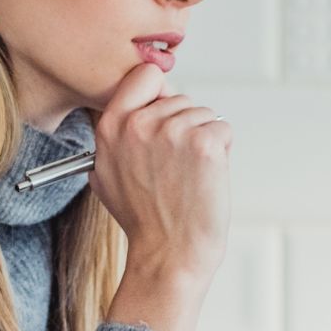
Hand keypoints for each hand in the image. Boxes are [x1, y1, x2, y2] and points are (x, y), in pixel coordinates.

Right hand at [87, 62, 230, 284]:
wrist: (168, 254)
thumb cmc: (144, 221)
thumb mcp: (106, 175)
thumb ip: (116, 138)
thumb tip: (134, 112)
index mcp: (111, 127)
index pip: (145, 75)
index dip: (160, 94)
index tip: (165, 114)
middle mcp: (139, 124)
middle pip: (181, 99)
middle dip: (186, 127)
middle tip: (176, 168)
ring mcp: (173, 131)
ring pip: (204, 114)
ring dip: (204, 141)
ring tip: (189, 176)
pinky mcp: (205, 143)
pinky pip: (223, 128)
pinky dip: (222, 151)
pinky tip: (205, 177)